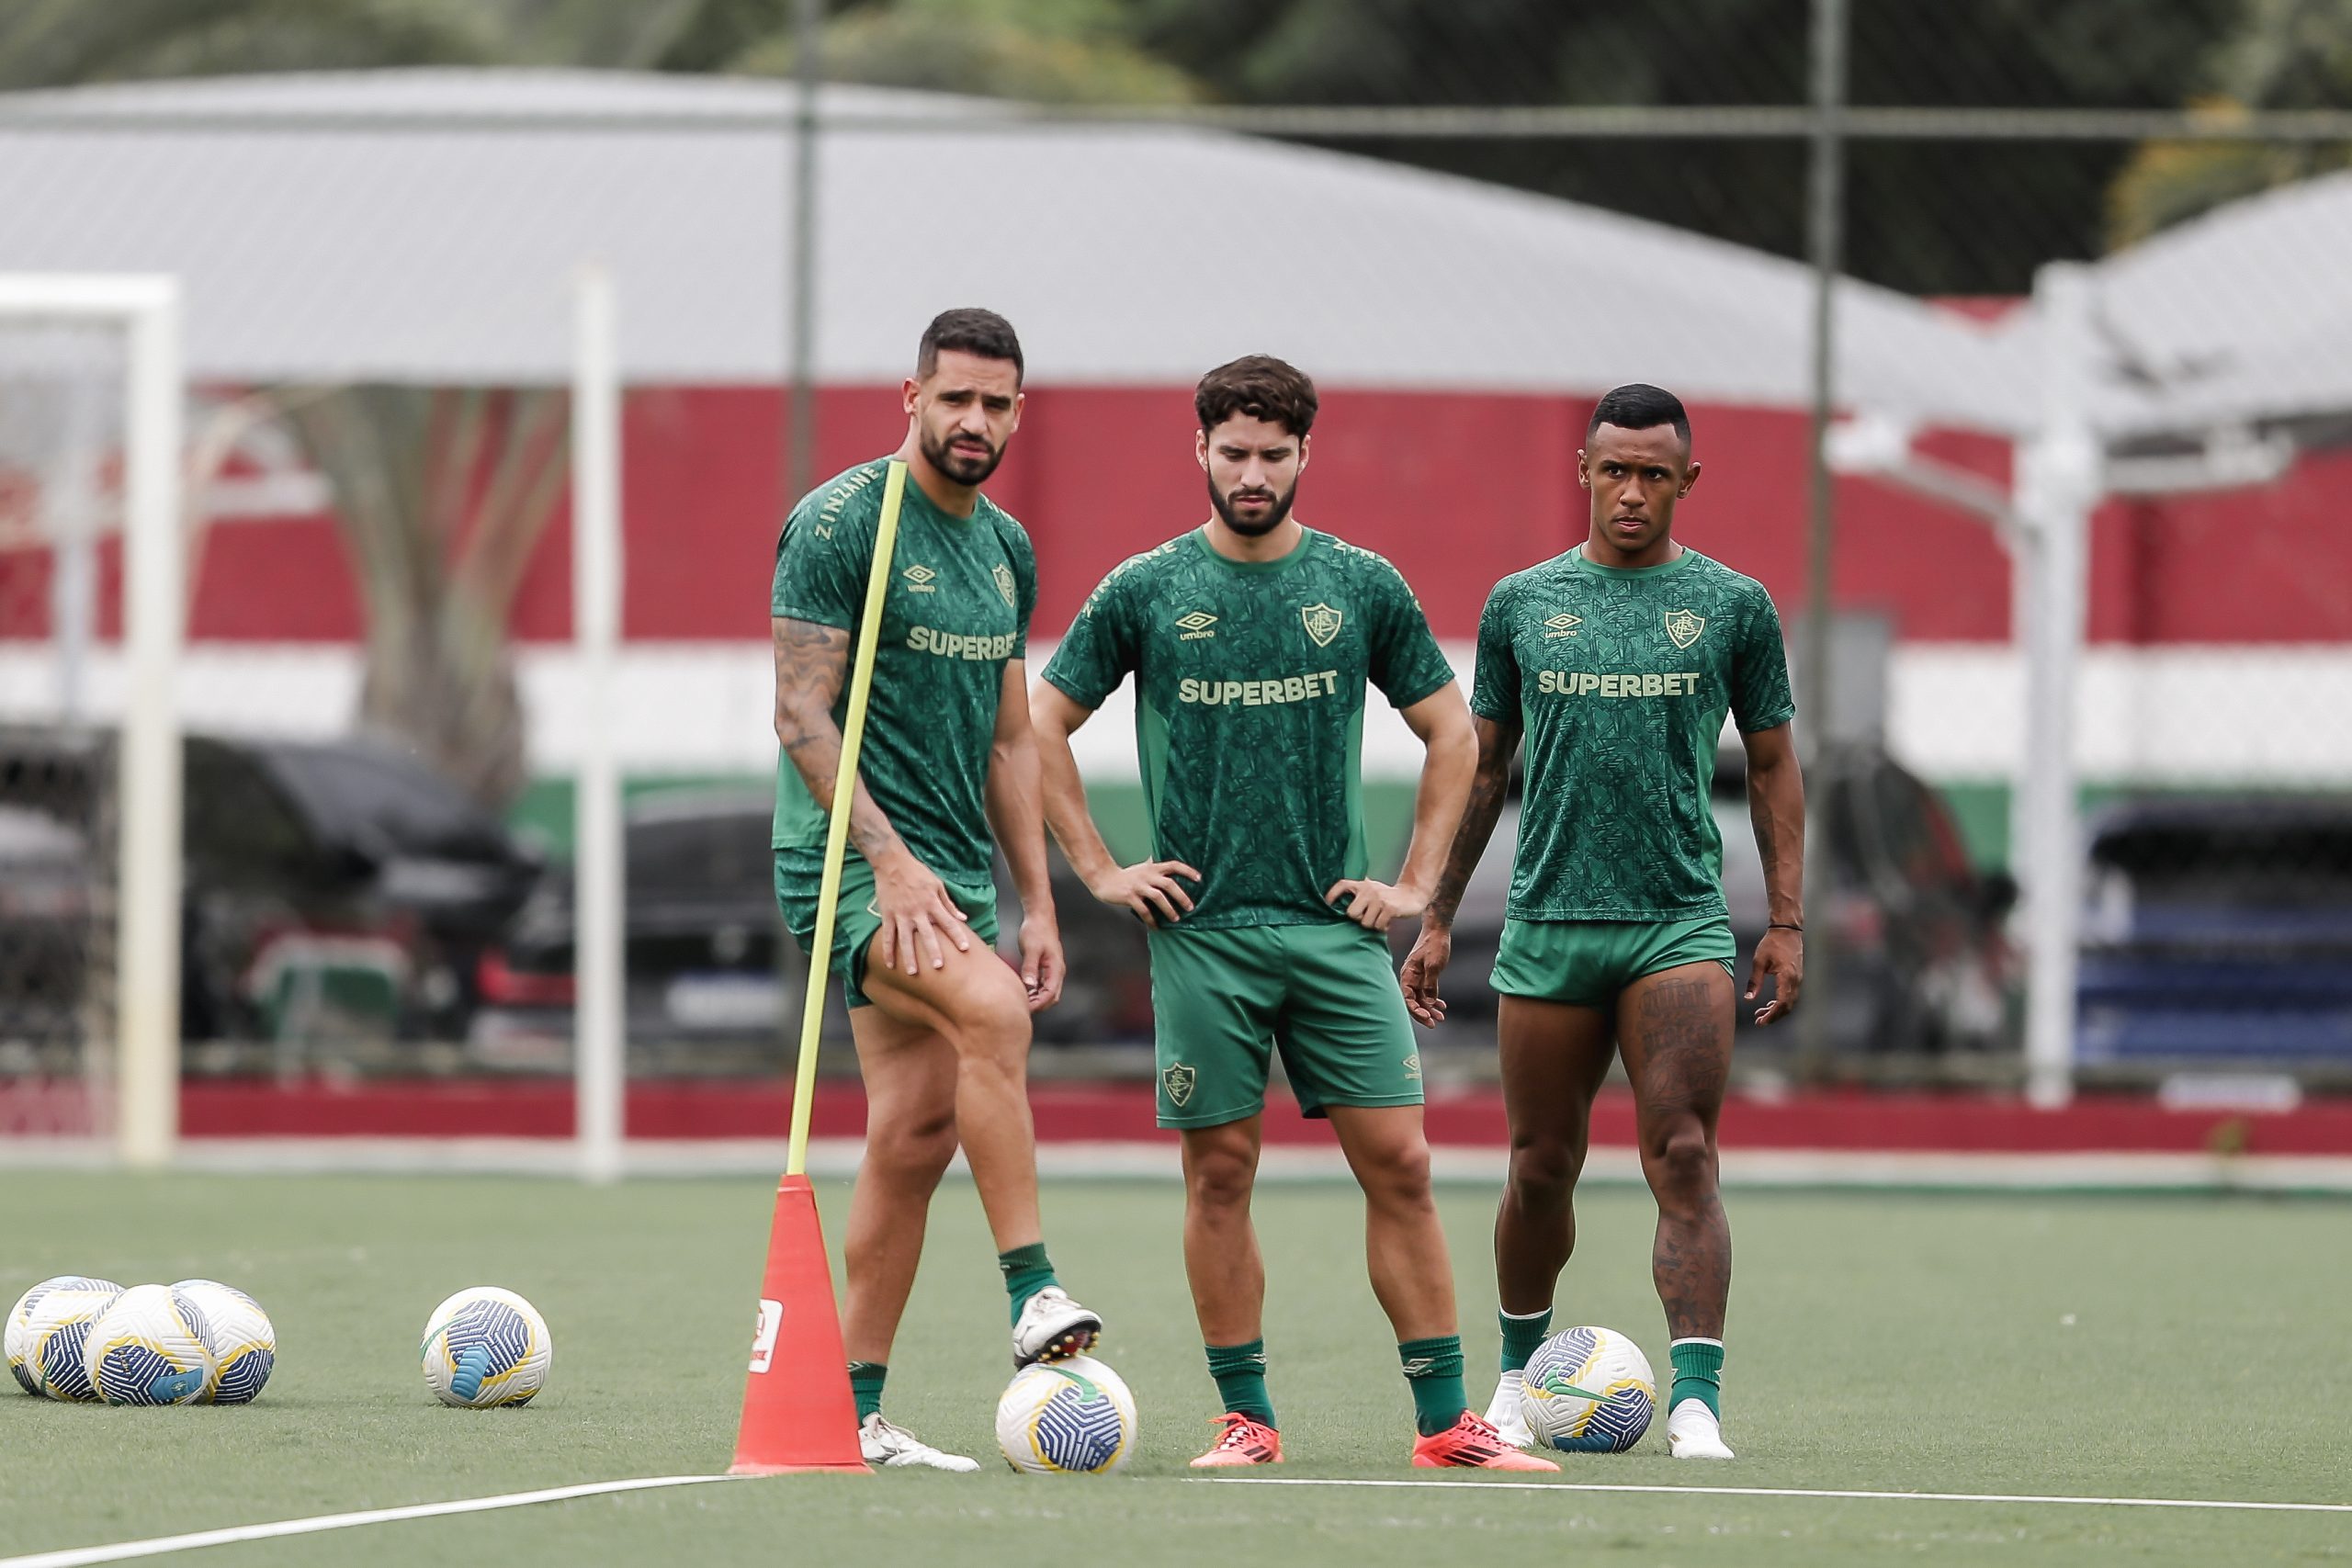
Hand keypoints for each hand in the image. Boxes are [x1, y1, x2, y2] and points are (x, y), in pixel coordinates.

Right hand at [870, 848, 971, 976]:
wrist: (892, 863)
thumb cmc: (918, 873)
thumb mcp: (938, 884)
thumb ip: (949, 904)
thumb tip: (963, 918)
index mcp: (932, 903)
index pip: (948, 922)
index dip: (957, 935)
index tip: (965, 948)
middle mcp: (917, 911)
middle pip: (927, 934)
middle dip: (933, 951)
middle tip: (939, 967)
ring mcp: (901, 914)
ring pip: (905, 939)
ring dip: (909, 956)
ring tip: (913, 973)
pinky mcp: (888, 915)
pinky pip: (888, 936)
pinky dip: (888, 950)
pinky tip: (890, 964)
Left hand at [1017, 911, 1064, 1012]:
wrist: (1040, 917)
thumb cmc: (1036, 930)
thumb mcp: (1031, 949)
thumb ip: (1030, 968)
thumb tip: (1029, 986)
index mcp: (1056, 969)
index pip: (1050, 994)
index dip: (1039, 1004)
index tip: (1025, 1009)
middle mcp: (1057, 972)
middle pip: (1051, 997)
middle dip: (1038, 1005)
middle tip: (1020, 1008)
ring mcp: (1052, 971)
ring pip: (1047, 993)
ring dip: (1036, 999)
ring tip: (1019, 1001)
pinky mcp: (1046, 968)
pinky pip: (1042, 986)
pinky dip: (1034, 992)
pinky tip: (1022, 991)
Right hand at [1086, 859, 1200, 927]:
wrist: (1104, 879)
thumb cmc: (1126, 875)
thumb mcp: (1142, 868)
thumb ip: (1153, 865)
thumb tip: (1161, 859)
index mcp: (1152, 868)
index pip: (1174, 865)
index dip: (1187, 871)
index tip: (1199, 879)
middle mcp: (1147, 875)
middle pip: (1169, 884)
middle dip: (1181, 896)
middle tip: (1190, 907)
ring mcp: (1138, 886)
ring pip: (1158, 897)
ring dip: (1169, 909)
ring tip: (1176, 919)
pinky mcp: (1130, 896)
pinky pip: (1144, 910)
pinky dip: (1151, 920)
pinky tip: (1156, 927)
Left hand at [1324, 877, 1427, 932]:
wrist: (1412, 895)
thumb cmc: (1388, 897)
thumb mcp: (1372, 891)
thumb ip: (1359, 897)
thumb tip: (1341, 912)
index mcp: (1362, 885)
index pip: (1342, 885)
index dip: (1332, 894)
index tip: (1327, 903)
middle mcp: (1369, 890)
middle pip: (1351, 913)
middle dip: (1358, 919)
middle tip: (1368, 917)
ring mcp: (1379, 899)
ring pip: (1365, 922)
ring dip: (1372, 924)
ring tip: (1379, 919)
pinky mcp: (1389, 908)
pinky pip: (1378, 925)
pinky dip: (1382, 927)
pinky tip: (1387, 922)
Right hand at [1398, 921, 1452, 1026]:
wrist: (1437, 931)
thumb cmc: (1434, 945)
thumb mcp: (1433, 965)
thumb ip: (1430, 984)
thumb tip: (1429, 1001)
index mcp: (1408, 975)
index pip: (1407, 998)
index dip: (1415, 1010)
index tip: (1427, 1017)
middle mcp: (1410, 978)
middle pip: (1413, 1001)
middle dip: (1422, 1013)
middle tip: (1434, 1024)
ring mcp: (1417, 978)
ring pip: (1421, 999)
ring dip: (1430, 1009)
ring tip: (1441, 1017)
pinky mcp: (1425, 976)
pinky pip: (1427, 993)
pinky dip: (1434, 1000)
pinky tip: (1442, 1006)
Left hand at [1748, 925, 1803, 1024]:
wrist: (1787, 931)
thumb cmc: (1771, 944)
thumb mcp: (1759, 962)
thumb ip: (1755, 981)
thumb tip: (1749, 999)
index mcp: (1787, 976)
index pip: (1782, 1002)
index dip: (1772, 1015)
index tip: (1760, 1021)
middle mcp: (1796, 980)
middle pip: (1788, 1006)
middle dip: (1774, 1016)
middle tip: (1759, 1022)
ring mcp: (1798, 979)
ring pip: (1790, 1002)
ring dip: (1776, 1010)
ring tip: (1760, 1014)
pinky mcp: (1797, 977)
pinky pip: (1791, 995)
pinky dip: (1780, 1003)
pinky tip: (1769, 1005)